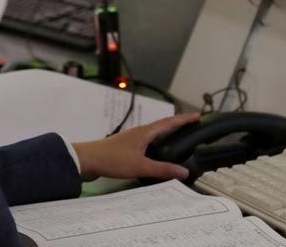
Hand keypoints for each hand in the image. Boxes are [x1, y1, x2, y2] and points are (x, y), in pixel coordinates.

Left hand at [71, 112, 200, 181]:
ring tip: (180, 138)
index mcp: (145, 133)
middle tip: (193, 126)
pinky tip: (158, 153)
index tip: (198, 115)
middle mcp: (140, 132)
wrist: (87, 160)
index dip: (184, 119)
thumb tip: (184, 171)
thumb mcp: (139, 166)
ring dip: (168, 134)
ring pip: (155, 134)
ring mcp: (132, 139)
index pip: (169, 123)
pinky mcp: (126, 147)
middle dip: (178, 125)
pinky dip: (158, 143)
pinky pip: (148, 142)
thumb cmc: (112, 160)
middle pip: (163, 126)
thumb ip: (162, 169)